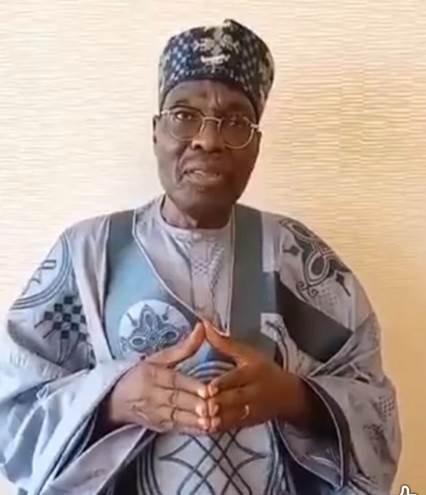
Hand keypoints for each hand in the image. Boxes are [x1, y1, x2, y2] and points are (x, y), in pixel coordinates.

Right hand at [103, 323, 210, 434]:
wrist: (116, 401)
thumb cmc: (141, 375)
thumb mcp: (158, 358)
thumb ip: (183, 347)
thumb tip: (202, 327)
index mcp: (152, 375)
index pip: (173, 381)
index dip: (190, 386)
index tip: (207, 389)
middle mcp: (153, 396)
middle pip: (177, 400)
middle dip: (196, 405)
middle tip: (214, 406)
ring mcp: (156, 414)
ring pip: (178, 418)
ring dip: (196, 421)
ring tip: (213, 421)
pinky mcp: (160, 427)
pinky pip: (178, 429)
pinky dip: (193, 431)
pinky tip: (207, 430)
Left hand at [203, 320, 317, 432]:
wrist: (287, 395)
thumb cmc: (263, 369)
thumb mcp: (248, 353)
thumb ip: (224, 342)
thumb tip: (204, 325)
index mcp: (253, 371)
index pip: (238, 378)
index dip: (224, 384)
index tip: (209, 388)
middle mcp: (254, 391)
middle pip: (236, 399)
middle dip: (220, 403)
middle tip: (203, 406)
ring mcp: (253, 409)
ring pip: (235, 416)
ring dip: (219, 419)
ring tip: (203, 420)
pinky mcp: (249, 422)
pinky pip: (234, 426)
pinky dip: (221, 428)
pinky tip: (207, 429)